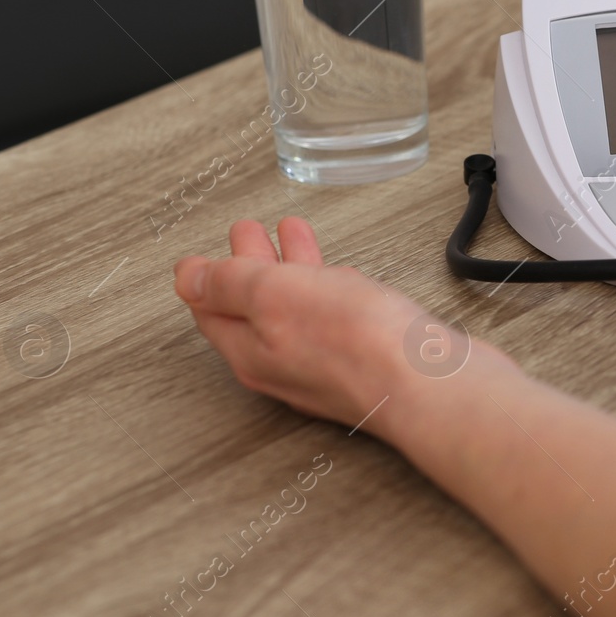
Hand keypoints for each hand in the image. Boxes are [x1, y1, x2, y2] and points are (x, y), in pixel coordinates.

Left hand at [174, 218, 464, 429]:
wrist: (429, 383)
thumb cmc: (358, 345)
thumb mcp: (274, 295)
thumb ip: (228, 284)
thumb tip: (186, 278)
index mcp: (250, 350)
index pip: (213, 311)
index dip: (208, 275)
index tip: (206, 252)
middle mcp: (283, 365)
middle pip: (254, 309)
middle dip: (250, 265)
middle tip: (248, 233)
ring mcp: (326, 366)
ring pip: (297, 309)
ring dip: (291, 268)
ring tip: (294, 236)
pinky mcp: (366, 360)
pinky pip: (333, 319)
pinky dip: (328, 288)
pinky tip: (340, 277)